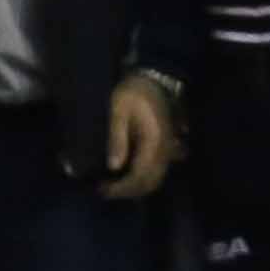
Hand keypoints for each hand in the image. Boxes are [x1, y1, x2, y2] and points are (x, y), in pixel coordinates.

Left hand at [97, 71, 179, 201]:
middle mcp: (165, 150)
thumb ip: (117, 138)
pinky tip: (125, 175)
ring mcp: (168, 149)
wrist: (155, 78)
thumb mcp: (118, 111)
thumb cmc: (133, 92)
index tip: (102, 190)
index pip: (140, 177)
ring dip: (135, 187)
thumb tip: (114, 167)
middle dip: (127, 192)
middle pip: (150, 183)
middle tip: (104, 190)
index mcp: (153, 143)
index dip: (121, 188)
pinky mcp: (166, 146)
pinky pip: (157, 170)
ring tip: (112, 185)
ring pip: (156, 179)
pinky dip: (142, 178)